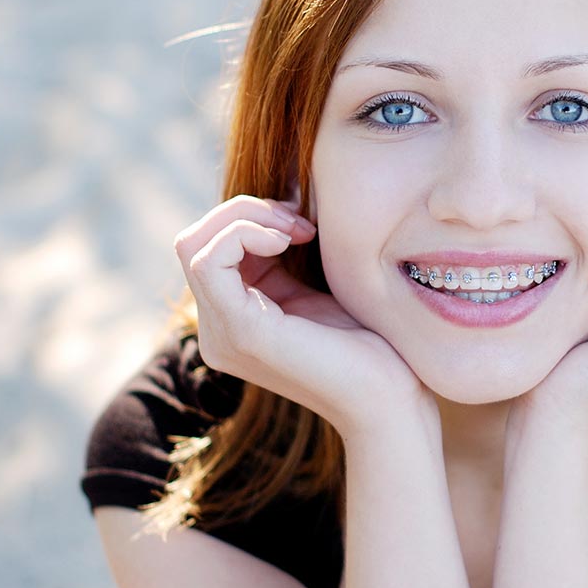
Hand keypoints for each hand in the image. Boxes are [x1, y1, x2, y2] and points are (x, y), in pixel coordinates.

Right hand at [174, 194, 437, 443]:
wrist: (392, 395)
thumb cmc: (370, 341)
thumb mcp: (317, 285)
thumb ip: (288, 252)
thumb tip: (286, 191)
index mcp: (233, 319)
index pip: (208, 247)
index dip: (249, 217)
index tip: (304, 222)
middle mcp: (217, 331)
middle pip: (194, 241)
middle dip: (243, 212)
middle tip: (299, 222)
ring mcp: (223, 335)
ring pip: (195, 245)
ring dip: (247, 219)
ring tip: (298, 231)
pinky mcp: (240, 332)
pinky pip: (210, 261)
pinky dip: (244, 235)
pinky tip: (288, 241)